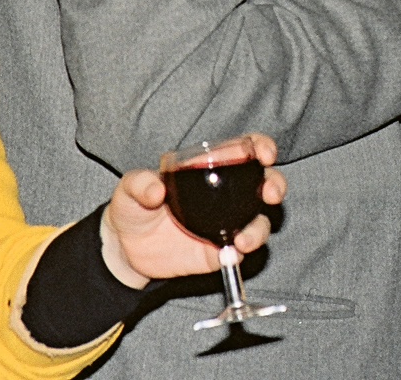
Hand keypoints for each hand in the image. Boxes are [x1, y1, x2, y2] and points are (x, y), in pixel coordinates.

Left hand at [100, 134, 285, 287]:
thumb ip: (139, 184)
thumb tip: (156, 190)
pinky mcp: (219, 251)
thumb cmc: (131, 208)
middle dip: (275, 184)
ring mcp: (226, 223)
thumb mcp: (128, 189)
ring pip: (260, 220)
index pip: (244, 149)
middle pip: (264, 183)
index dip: (261, 146)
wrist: (125, 251)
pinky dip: (241, 252)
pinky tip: (231, 253)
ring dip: (259, 228)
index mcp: (209, 168)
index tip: (265, 153)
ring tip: (244, 240)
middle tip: (271, 193)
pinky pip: (240, 251)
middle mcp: (226, 194)